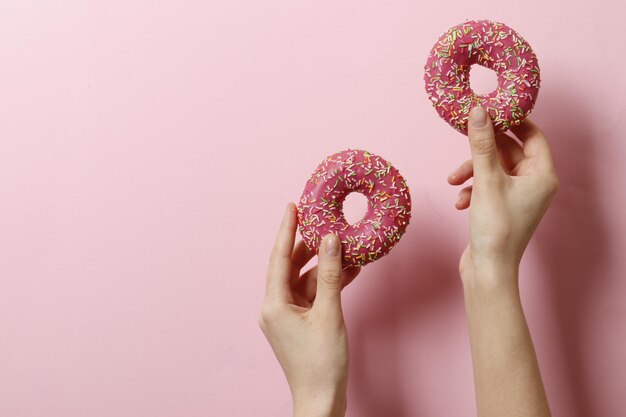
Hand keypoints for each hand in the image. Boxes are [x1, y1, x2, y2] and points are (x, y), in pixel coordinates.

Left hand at [259, 203, 359, 416]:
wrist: (321, 400)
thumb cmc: (322, 363)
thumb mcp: (329, 314)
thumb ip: (331, 275)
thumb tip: (332, 241)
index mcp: (274, 304)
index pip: (279, 257)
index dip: (287, 230)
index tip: (292, 206)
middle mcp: (275, 307)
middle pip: (291, 266)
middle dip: (308, 245)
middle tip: (322, 220)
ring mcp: (287, 315)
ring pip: (304, 280)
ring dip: (323, 265)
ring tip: (342, 244)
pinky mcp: (299, 323)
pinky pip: (312, 294)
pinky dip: (328, 283)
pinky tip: (349, 270)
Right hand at [448, 107, 558, 281]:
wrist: (488, 269)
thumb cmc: (495, 227)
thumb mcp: (486, 180)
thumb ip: (481, 144)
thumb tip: (478, 111)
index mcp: (542, 175)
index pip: (533, 135)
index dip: (512, 121)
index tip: (490, 111)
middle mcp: (534, 184)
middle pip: (509, 151)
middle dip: (482, 150)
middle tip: (464, 137)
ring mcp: (518, 197)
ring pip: (493, 169)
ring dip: (471, 171)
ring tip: (453, 180)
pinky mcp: (502, 207)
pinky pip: (487, 186)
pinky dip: (472, 188)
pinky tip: (460, 201)